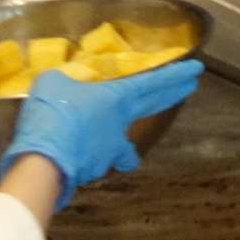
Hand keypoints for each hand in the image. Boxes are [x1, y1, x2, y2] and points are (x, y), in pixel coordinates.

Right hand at [0, 61, 203, 211]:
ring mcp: (112, 150)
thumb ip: (63, 81)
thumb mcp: (52, 83)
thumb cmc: (52, 114)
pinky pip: (97, 161)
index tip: (197, 69)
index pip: (153, 83)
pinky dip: (90, 159)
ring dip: (121, 144)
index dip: (175, 75)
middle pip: (154, 105)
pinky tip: (75, 157)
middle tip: (190, 87)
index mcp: (117, 98)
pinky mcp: (95, 170)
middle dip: (173, 94)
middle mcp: (122, 123)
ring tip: (105, 141)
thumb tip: (61, 85)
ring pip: (123, 145)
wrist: (42, 161)